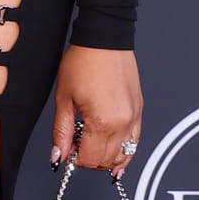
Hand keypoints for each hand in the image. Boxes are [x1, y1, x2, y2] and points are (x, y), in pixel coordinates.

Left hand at [51, 46, 142, 177]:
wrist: (104, 39)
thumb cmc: (84, 61)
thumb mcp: (64, 99)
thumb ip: (62, 132)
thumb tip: (59, 155)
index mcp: (103, 121)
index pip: (90, 159)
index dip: (75, 159)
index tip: (67, 151)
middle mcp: (123, 122)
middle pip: (107, 160)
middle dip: (89, 158)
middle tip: (76, 145)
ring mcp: (134, 117)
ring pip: (124, 155)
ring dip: (106, 156)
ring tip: (92, 144)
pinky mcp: (139, 110)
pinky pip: (135, 141)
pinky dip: (124, 150)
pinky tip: (114, 152)